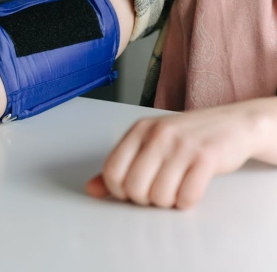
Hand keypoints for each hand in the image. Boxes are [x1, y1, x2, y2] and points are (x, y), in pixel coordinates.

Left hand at [87, 98, 276, 208]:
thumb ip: (121, 166)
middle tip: (157, 191)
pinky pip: (186, 196)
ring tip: (174, 189)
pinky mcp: (207, 157)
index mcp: (139, 130)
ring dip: (167, 202)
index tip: (131, 191)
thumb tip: (92, 190)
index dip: (119, 190)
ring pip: (159, 195)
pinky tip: (189, 190)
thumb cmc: (187, 138)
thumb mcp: (149, 144)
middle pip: (133, 187)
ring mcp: (182, 145)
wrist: (233, 124)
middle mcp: (158, 135)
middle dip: (144, 199)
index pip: (111, 170)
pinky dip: (186, 202)